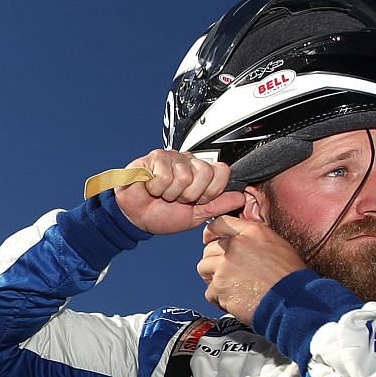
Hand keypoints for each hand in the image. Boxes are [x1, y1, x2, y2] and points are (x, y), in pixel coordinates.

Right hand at [113, 149, 243, 234]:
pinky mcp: (153, 158)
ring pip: (183, 176)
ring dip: (170, 193)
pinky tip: (151, 188)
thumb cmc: (162, 215)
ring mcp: (171, 158)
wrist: (135, 218)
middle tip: (176, 198)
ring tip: (162, 194)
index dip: (210, 192)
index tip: (197, 200)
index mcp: (201, 172)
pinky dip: (155, 188)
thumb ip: (218, 205)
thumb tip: (240, 197)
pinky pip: (164, 175)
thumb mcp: (195, 215)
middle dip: (189, 195)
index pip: (221, 171)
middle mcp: (188, 162)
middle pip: (204, 173)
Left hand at [198, 214, 307, 324]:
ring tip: (229, 286)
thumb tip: (240, 243)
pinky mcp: (219, 287)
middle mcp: (236, 246)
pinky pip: (209, 292)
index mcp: (251, 232)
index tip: (208, 239)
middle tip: (225, 272)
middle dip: (214, 260)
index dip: (211, 233)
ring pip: (204, 268)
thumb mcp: (278, 245)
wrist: (292, 300)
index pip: (220, 224)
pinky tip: (233, 300)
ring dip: (213, 277)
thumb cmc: (290, 277)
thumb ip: (254, 240)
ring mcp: (224, 266)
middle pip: (209, 249)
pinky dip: (218, 298)